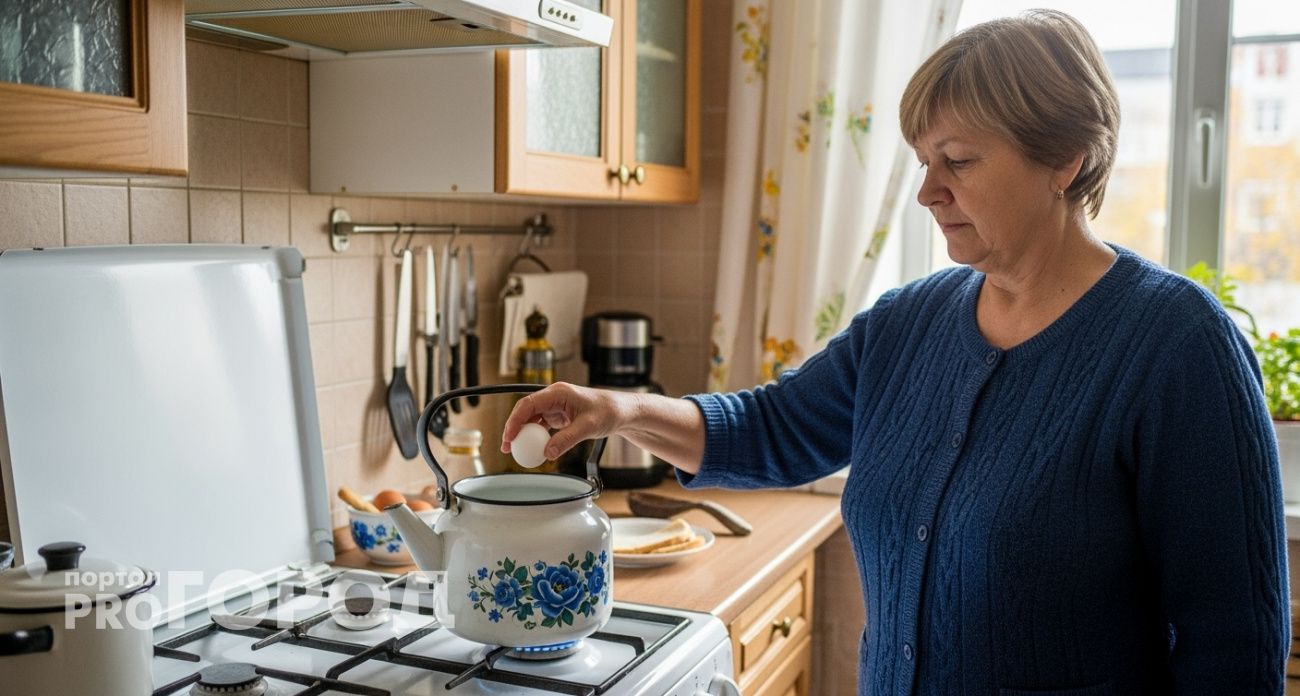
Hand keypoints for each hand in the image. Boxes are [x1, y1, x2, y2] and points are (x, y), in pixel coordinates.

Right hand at [501, 382, 634, 460]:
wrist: (622, 412)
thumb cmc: (609, 411)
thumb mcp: (588, 427)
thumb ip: (567, 439)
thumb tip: (547, 453)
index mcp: (558, 392)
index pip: (528, 404)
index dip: (515, 420)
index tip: (509, 437)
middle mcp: (554, 397)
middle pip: (525, 411)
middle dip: (513, 428)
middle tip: (507, 447)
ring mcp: (556, 406)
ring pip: (531, 419)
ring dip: (522, 433)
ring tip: (515, 450)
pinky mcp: (559, 416)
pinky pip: (541, 426)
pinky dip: (535, 436)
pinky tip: (532, 448)